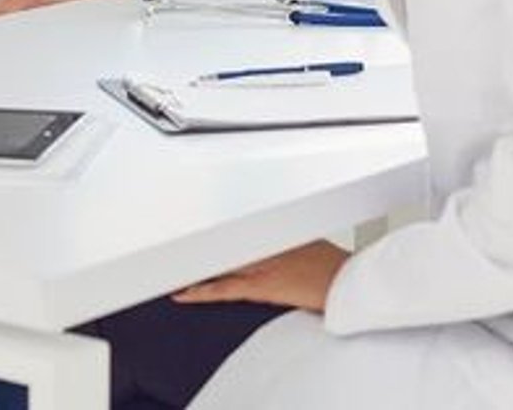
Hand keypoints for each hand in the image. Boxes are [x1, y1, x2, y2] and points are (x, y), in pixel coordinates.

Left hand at [171, 241, 349, 312]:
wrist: (346, 284)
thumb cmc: (333, 266)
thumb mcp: (306, 240)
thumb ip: (282, 236)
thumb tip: (269, 234)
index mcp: (271, 229)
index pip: (231, 224)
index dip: (206, 224)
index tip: (187, 219)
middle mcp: (262, 243)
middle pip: (219, 239)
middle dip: (194, 239)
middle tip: (165, 236)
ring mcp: (259, 265)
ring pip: (216, 261)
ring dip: (193, 262)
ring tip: (166, 263)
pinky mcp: (259, 287)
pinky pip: (223, 290)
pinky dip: (200, 291)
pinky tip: (182, 293)